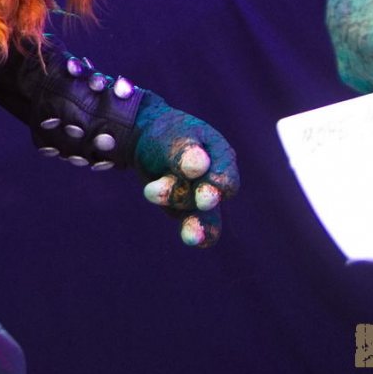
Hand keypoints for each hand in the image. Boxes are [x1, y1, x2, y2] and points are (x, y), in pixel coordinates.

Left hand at [133, 98, 238, 248]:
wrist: (148, 140)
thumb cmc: (167, 134)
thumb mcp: (173, 135)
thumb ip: (184, 150)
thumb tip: (198, 166)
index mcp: (220, 155)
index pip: (224, 174)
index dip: (216, 184)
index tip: (203, 191)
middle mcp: (216, 180)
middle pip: (210, 196)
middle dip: (204, 199)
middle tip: (203, 202)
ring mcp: (201, 198)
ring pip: (200, 214)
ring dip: (182, 209)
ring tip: (153, 192)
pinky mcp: (186, 211)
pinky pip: (193, 224)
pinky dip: (195, 232)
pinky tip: (194, 239)